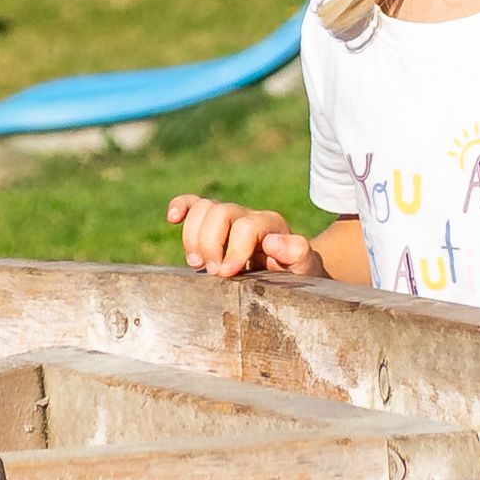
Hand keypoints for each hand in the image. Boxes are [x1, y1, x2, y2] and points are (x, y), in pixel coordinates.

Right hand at [168, 192, 321, 279]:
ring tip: (196, 264)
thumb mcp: (307, 268)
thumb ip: (297, 253)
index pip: (245, 226)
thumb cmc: (298, 274)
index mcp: (271, 225)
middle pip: (220, 212)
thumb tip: (271, 242)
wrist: (292, 273)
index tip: (227, 274)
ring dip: (193, 236)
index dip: (233, 250)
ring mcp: (230, 218)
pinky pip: (194, 205)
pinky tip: (172, 218)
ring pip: (203, 208)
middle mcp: (248, 216)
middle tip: (212, 272)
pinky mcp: (213, 224)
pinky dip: (181, 207)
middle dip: (210, 244)